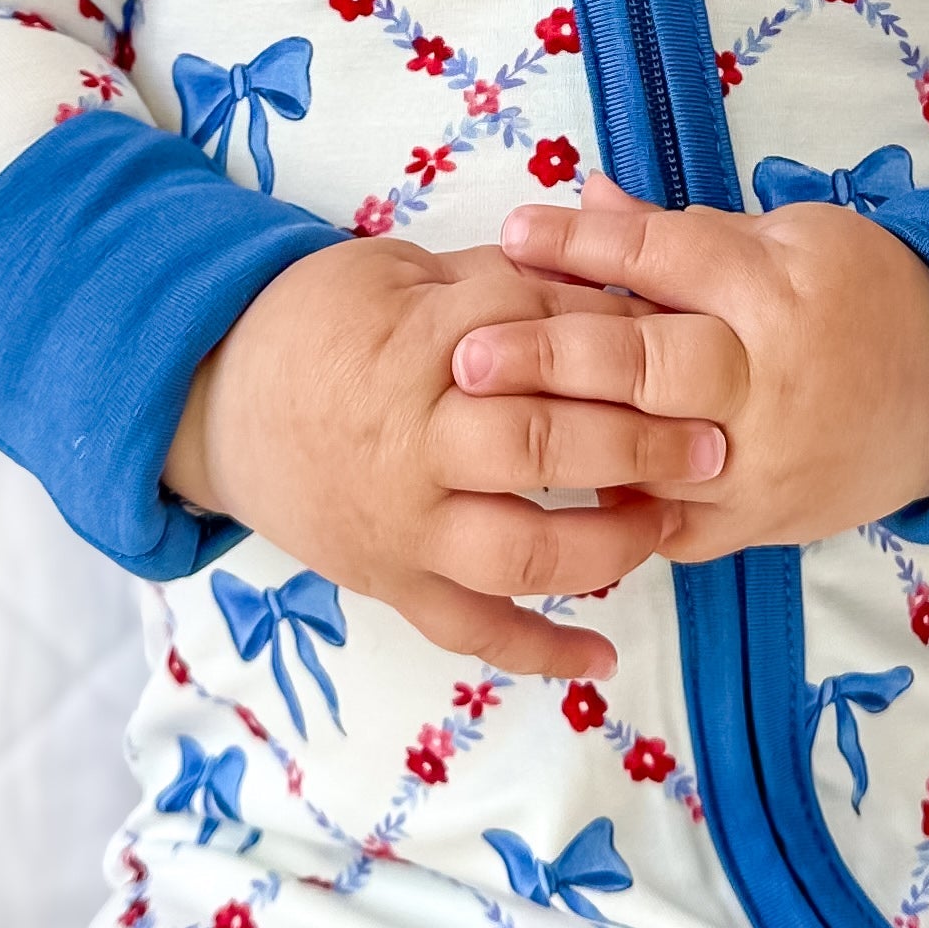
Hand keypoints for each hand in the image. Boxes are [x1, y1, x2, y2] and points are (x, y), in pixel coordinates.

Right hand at [163, 233, 728, 679]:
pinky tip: (600, 656)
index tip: (688, 342)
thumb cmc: (320, 320)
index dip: (622, 341)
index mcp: (422, 345)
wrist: (215, 396)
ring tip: (666, 524)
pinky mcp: (392, 579)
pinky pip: (472, 629)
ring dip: (608, 544)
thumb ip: (500, 282)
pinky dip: (538, 650)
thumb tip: (605, 280)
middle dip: (640, 443)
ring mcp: (404, 522)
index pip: (545, 339)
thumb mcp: (402, 271)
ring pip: (522, 551)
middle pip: (546, 444)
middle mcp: (416, 440)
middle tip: (713, 441)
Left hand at [465, 177, 928, 555]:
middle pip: (647, 365)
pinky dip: (615, 519)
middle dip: (555, 359)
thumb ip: (681, 231)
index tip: (511, 234)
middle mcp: (765, 377)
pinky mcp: (761, 521)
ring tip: (485, 439)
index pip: (662, 258)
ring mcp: (762, 460)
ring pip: (652, 459)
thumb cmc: (862, 293)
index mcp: (771, 287)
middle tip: (469, 358)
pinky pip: (674, 530)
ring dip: (568, 448)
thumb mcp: (788, 235)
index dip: (583, 245)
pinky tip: (550, 507)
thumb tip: (586, 195)